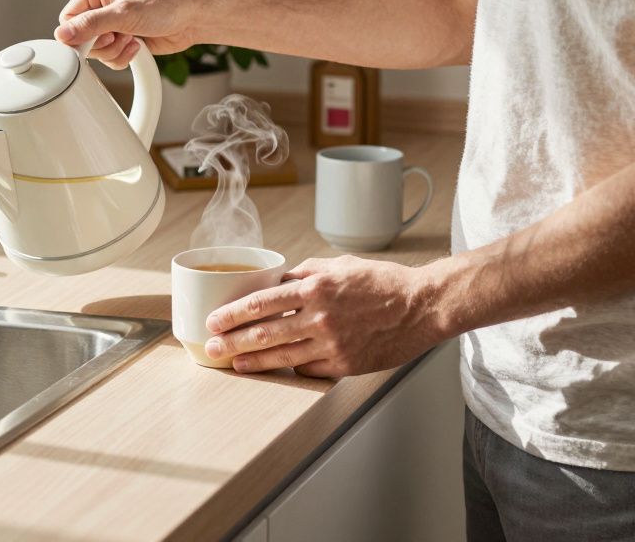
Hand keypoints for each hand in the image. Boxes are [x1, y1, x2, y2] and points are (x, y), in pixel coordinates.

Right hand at [55, 0, 205, 68]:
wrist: (192, 18)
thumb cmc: (164, 5)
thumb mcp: (124, 14)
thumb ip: (91, 24)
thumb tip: (63, 33)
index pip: (68, 18)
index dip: (79, 34)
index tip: (97, 39)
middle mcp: (101, 7)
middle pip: (81, 38)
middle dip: (102, 45)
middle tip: (119, 37)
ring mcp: (112, 25)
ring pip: (96, 51)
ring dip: (114, 52)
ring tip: (132, 39)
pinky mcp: (122, 40)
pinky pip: (110, 58)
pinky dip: (122, 57)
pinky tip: (137, 46)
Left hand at [203, 255, 443, 377]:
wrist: (422, 306)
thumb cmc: (383, 282)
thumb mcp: (340, 265)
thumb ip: (306, 272)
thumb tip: (277, 280)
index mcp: (315, 287)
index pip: (261, 302)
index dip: (232, 314)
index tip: (214, 321)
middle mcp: (320, 316)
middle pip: (264, 333)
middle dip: (232, 342)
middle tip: (212, 348)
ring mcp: (332, 344)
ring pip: (281, 356)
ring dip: (253, 361)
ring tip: (234, 364)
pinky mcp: (345, 364)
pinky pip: (308, 368)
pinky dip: (291, 367)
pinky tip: (278, 366)